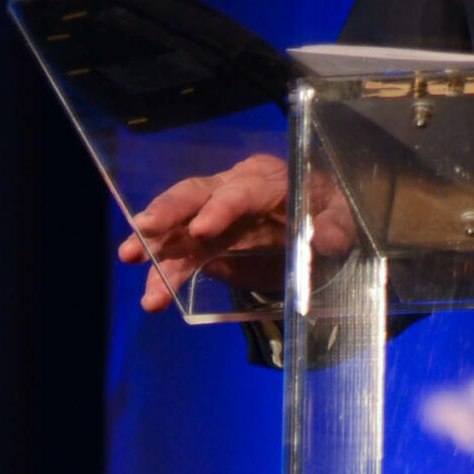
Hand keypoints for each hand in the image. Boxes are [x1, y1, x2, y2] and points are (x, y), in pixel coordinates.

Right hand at [116, 153, 355, 313]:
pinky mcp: (203, 240)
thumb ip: (332, 229)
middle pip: (196, 193)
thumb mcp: (341, 220)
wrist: (317, 220)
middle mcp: (233, 188)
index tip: (200, 230)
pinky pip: (179, 254)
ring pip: (177, 225)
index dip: (219, 208)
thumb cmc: (327, 213)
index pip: (241, 190)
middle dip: (168, 211)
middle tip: (143, 230)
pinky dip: (164, 272)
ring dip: (154, 246)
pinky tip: (153, 294)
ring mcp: (212, 213)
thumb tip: (320, 238)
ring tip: (132, 262)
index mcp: (269, 179)